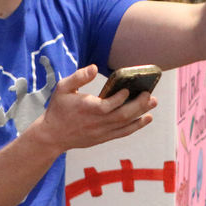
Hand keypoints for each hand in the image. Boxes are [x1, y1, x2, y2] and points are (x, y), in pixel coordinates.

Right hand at [36, 64, 155, 152]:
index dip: (121, 98)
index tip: (128, 89)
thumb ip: (78, 77)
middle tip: (150, 94)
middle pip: (122, 116)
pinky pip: (123, 133)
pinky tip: (146, 118)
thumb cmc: (58, 109)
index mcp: (87, 108)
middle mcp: (97, 122)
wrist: (52, 136)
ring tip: (153, 103)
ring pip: (126, 124)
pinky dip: (136, 126)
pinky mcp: (103, 138)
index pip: (109, 105)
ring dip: (141, 114)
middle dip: (139, 105)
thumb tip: (94, 67)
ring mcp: (101, 132)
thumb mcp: (62, 88)